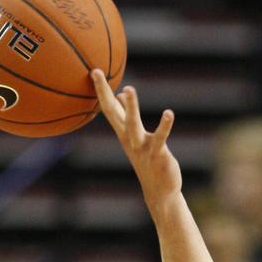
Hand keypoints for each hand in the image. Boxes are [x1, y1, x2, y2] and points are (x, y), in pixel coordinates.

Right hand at [91, 69, 181, 217]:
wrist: (159, 191)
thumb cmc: (148, 160)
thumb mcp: (134, 137)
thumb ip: (126, 116)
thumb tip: (118, 95)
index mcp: (124, 134)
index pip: (109, 108)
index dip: (101, 90)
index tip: (93, 70)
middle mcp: (129, 139)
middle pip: (113, 113)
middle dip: (104, 93)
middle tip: (96, 72)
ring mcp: (142, 147)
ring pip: (133, 125)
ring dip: (131, 107)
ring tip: (128, 89)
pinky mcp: (158, 153)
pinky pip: (160, 137)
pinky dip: (164, 125)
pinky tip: (168, 113)